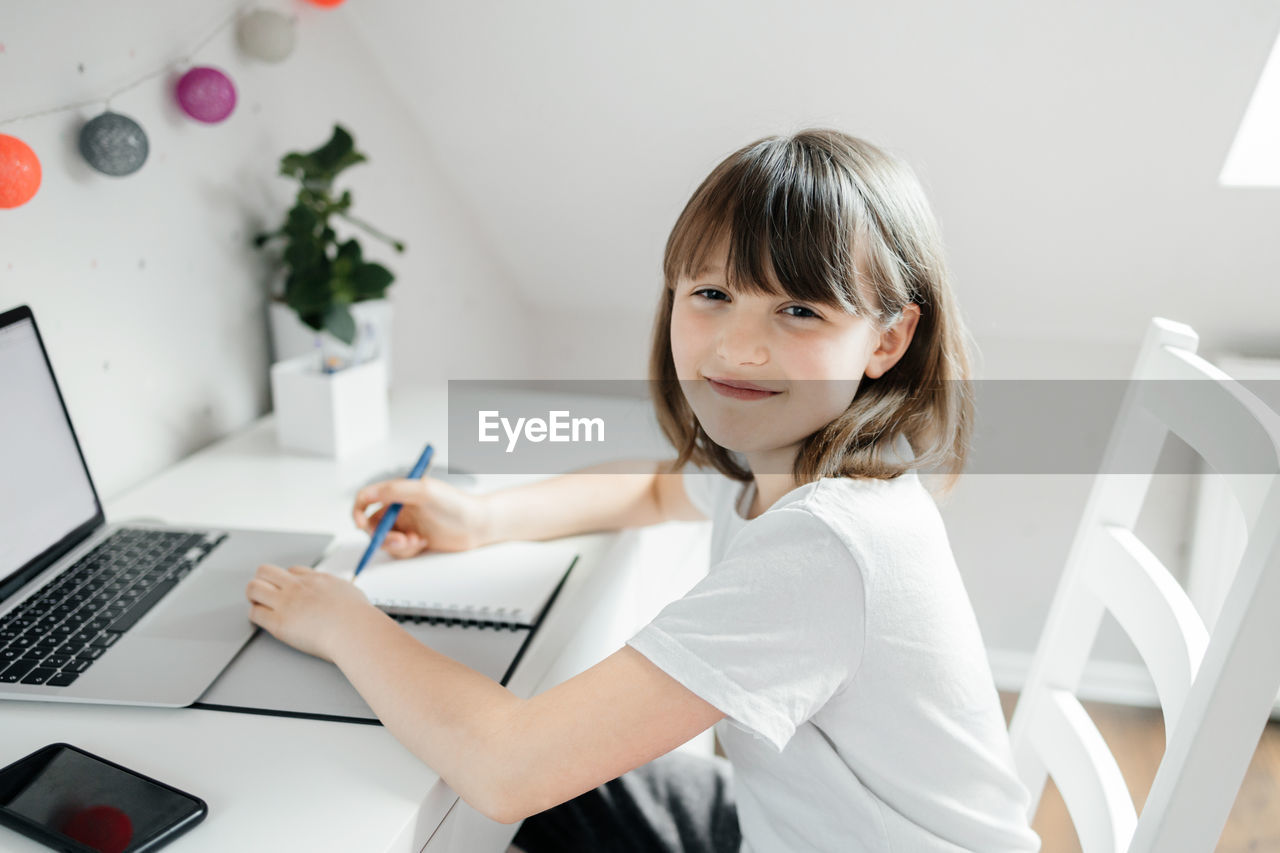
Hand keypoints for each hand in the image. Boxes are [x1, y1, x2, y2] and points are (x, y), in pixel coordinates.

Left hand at [246, 564, 374, 662]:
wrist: (355, 630)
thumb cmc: (359, 617)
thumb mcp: (352, 592)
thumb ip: (341, 591)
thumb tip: (344, 595)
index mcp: (316, 579)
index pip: (292, 571)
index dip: (287, 581)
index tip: (289, 591)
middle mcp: (298, 586)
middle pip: (266, 571)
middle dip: (263, 582)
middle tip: (266, 595)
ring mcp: (286, 602)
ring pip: (253, 588)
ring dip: (254, 596)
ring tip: (260, 606)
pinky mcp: (279, 622)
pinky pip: (255, 613)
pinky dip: (256, 616)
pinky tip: (264, 622)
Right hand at [352, 476, 491, 557]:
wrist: (478, 525)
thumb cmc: (456, 504)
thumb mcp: (424, 491)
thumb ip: (394, 490)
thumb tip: (368, 494)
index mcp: (398, 491)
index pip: (366, 498)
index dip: (358, 511)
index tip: (361, 524)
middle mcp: (399, 507)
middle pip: (372, 524)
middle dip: (382, 536)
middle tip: (400, 540)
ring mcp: (406, 524)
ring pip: (384, 540)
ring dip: (396, 545)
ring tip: (416, 541)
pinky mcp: (414, 539)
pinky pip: (398, 550)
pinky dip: (406, 550)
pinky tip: (422, 543)